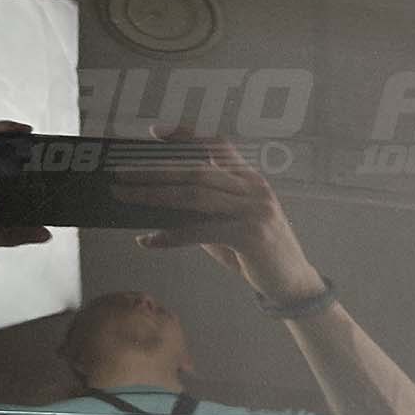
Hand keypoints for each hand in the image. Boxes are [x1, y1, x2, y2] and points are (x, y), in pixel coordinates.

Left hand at [111, 125, 324, 302]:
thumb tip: (159, 203)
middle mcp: (253, 187)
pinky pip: (201, 231)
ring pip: (194, 197)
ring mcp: (254, 209)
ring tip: (125, 197)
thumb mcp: (231, 223)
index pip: (216, 146)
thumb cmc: (255, 252)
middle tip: (122, 173)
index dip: (186, 135)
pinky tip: (149, 239)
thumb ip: (204, 210)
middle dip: (155, 171)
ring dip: (155, 196)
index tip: (154, 132)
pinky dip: (171, 235)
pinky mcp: (251, 235)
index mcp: (250, 178)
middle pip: (195, 172)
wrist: (293, 282)